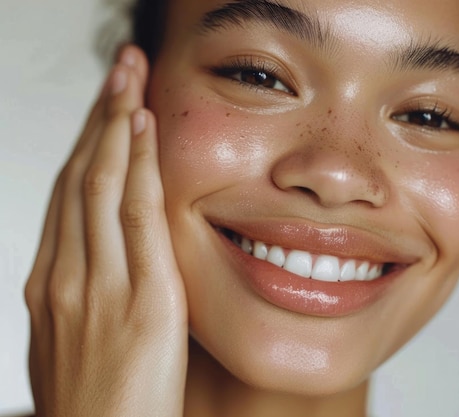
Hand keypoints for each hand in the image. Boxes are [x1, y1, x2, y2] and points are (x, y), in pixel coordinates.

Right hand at [24, 45, 187, 416]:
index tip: (105, 108)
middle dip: (97, 116)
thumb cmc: (97, 409)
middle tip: (116, 68)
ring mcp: (98, 286)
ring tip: (129, 76)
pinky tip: (143, 129)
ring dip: (114, 124)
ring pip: (99, 184)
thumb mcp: (74, 345)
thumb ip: (84, 299)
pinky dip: (137, 167)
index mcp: (52, 286)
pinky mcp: (141, 300)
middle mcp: (66, 276)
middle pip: (78, 177)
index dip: (87, 144)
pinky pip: (135, 218)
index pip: (67, 197)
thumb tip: (97, 268)